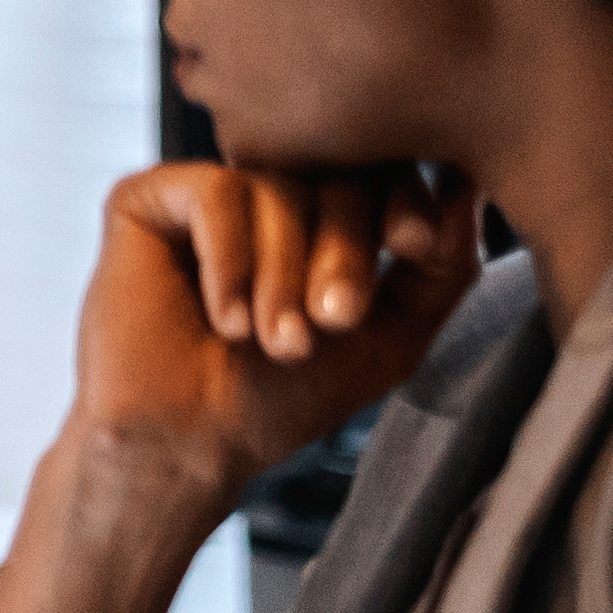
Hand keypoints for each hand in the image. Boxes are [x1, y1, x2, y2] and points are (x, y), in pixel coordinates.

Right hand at [64, 161, 481, 498]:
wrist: (189, 442)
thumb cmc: (282, 398)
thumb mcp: (392, 337)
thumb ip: (442, 269)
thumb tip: (465, 187)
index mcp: (323, 217)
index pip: (380, 170)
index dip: (404, 199)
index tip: (411, 248)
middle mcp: (267, 192)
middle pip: (333, 172)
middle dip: (345, 252)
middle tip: (331, 322)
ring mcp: (207, 193)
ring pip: (275, 185)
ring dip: (284, 273)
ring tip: (272, 341)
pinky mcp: (146, 200)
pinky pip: (214, 193)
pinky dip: (229, 260)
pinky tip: (224, 319)